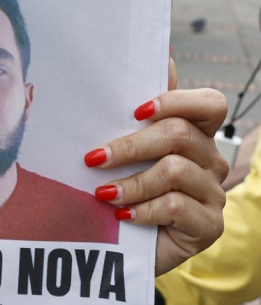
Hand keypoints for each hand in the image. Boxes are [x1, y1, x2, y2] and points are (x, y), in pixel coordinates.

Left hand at [84, 59, 228, 276]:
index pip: (209, 103)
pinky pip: (178, 206)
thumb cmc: (117, 189)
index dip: (175, 100)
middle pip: (180, 134)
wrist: (119, 247)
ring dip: (132, 182)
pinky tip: (122, 215)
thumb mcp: (119, 152)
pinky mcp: (209, 225)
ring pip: (175, 170)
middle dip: (130, 145)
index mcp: (193, 134)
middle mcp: (209, 160)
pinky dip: (144, 209)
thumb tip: (161, 57)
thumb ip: (133, 114)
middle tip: (93, 158)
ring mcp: (213, 193)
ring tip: (102, 194)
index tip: (135, 111)